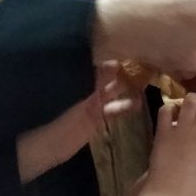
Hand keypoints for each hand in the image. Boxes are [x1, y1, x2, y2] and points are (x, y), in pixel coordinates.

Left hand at [15, 61, 139, 182]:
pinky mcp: (96, 118)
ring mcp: (92, 103)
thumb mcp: (81, 96)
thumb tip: (113, 63)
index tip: (130, 50)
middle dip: (123, 72)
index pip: (99, 65)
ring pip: (113, 92)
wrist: (49, 145)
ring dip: (128, 89)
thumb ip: (97, 81)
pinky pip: (113, 109)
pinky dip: (125, 107)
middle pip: (107, 77)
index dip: (112, 58)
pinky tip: (138, 104)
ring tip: (146, 83)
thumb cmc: (60, 116)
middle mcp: (86, 88)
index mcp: (79, 79)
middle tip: (145, 65)